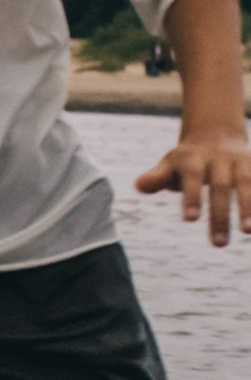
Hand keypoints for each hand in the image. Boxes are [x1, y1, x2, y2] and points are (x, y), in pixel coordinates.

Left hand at [136, 123, 250, 244]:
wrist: (215, 134)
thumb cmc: (186, 161)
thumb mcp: (169, 166)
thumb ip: (157, 177)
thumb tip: (140, 185)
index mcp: (193, 158)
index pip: (192, 176)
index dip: (191, 195)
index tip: (190, 219)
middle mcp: (219, 158)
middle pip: (220, 186)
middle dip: (220, 214)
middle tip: (219, 245)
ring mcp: (240, 160)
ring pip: (247, 182)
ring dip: (248, 207)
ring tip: (247, 232)